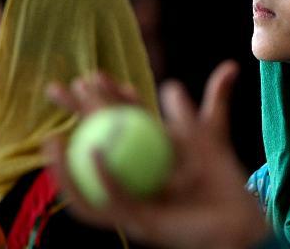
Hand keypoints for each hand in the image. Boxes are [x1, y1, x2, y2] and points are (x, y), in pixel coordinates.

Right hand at [44, 61, 270, 248]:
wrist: (237, 214)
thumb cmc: (223, 175)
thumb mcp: (213, 133)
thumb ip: (217, 100)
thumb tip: (230, 66)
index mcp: (141, 150)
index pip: (114, 118)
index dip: (101, 97)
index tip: (93, 75)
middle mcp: (128, 176)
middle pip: (93, 140)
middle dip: (73, 117)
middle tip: (57, 90)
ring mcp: (129, 201)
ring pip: (85, 184)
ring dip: (64, 164)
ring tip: (51, 141)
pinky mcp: (139, 222)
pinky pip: (114, 200)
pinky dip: (104, 177)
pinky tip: (95, 154)